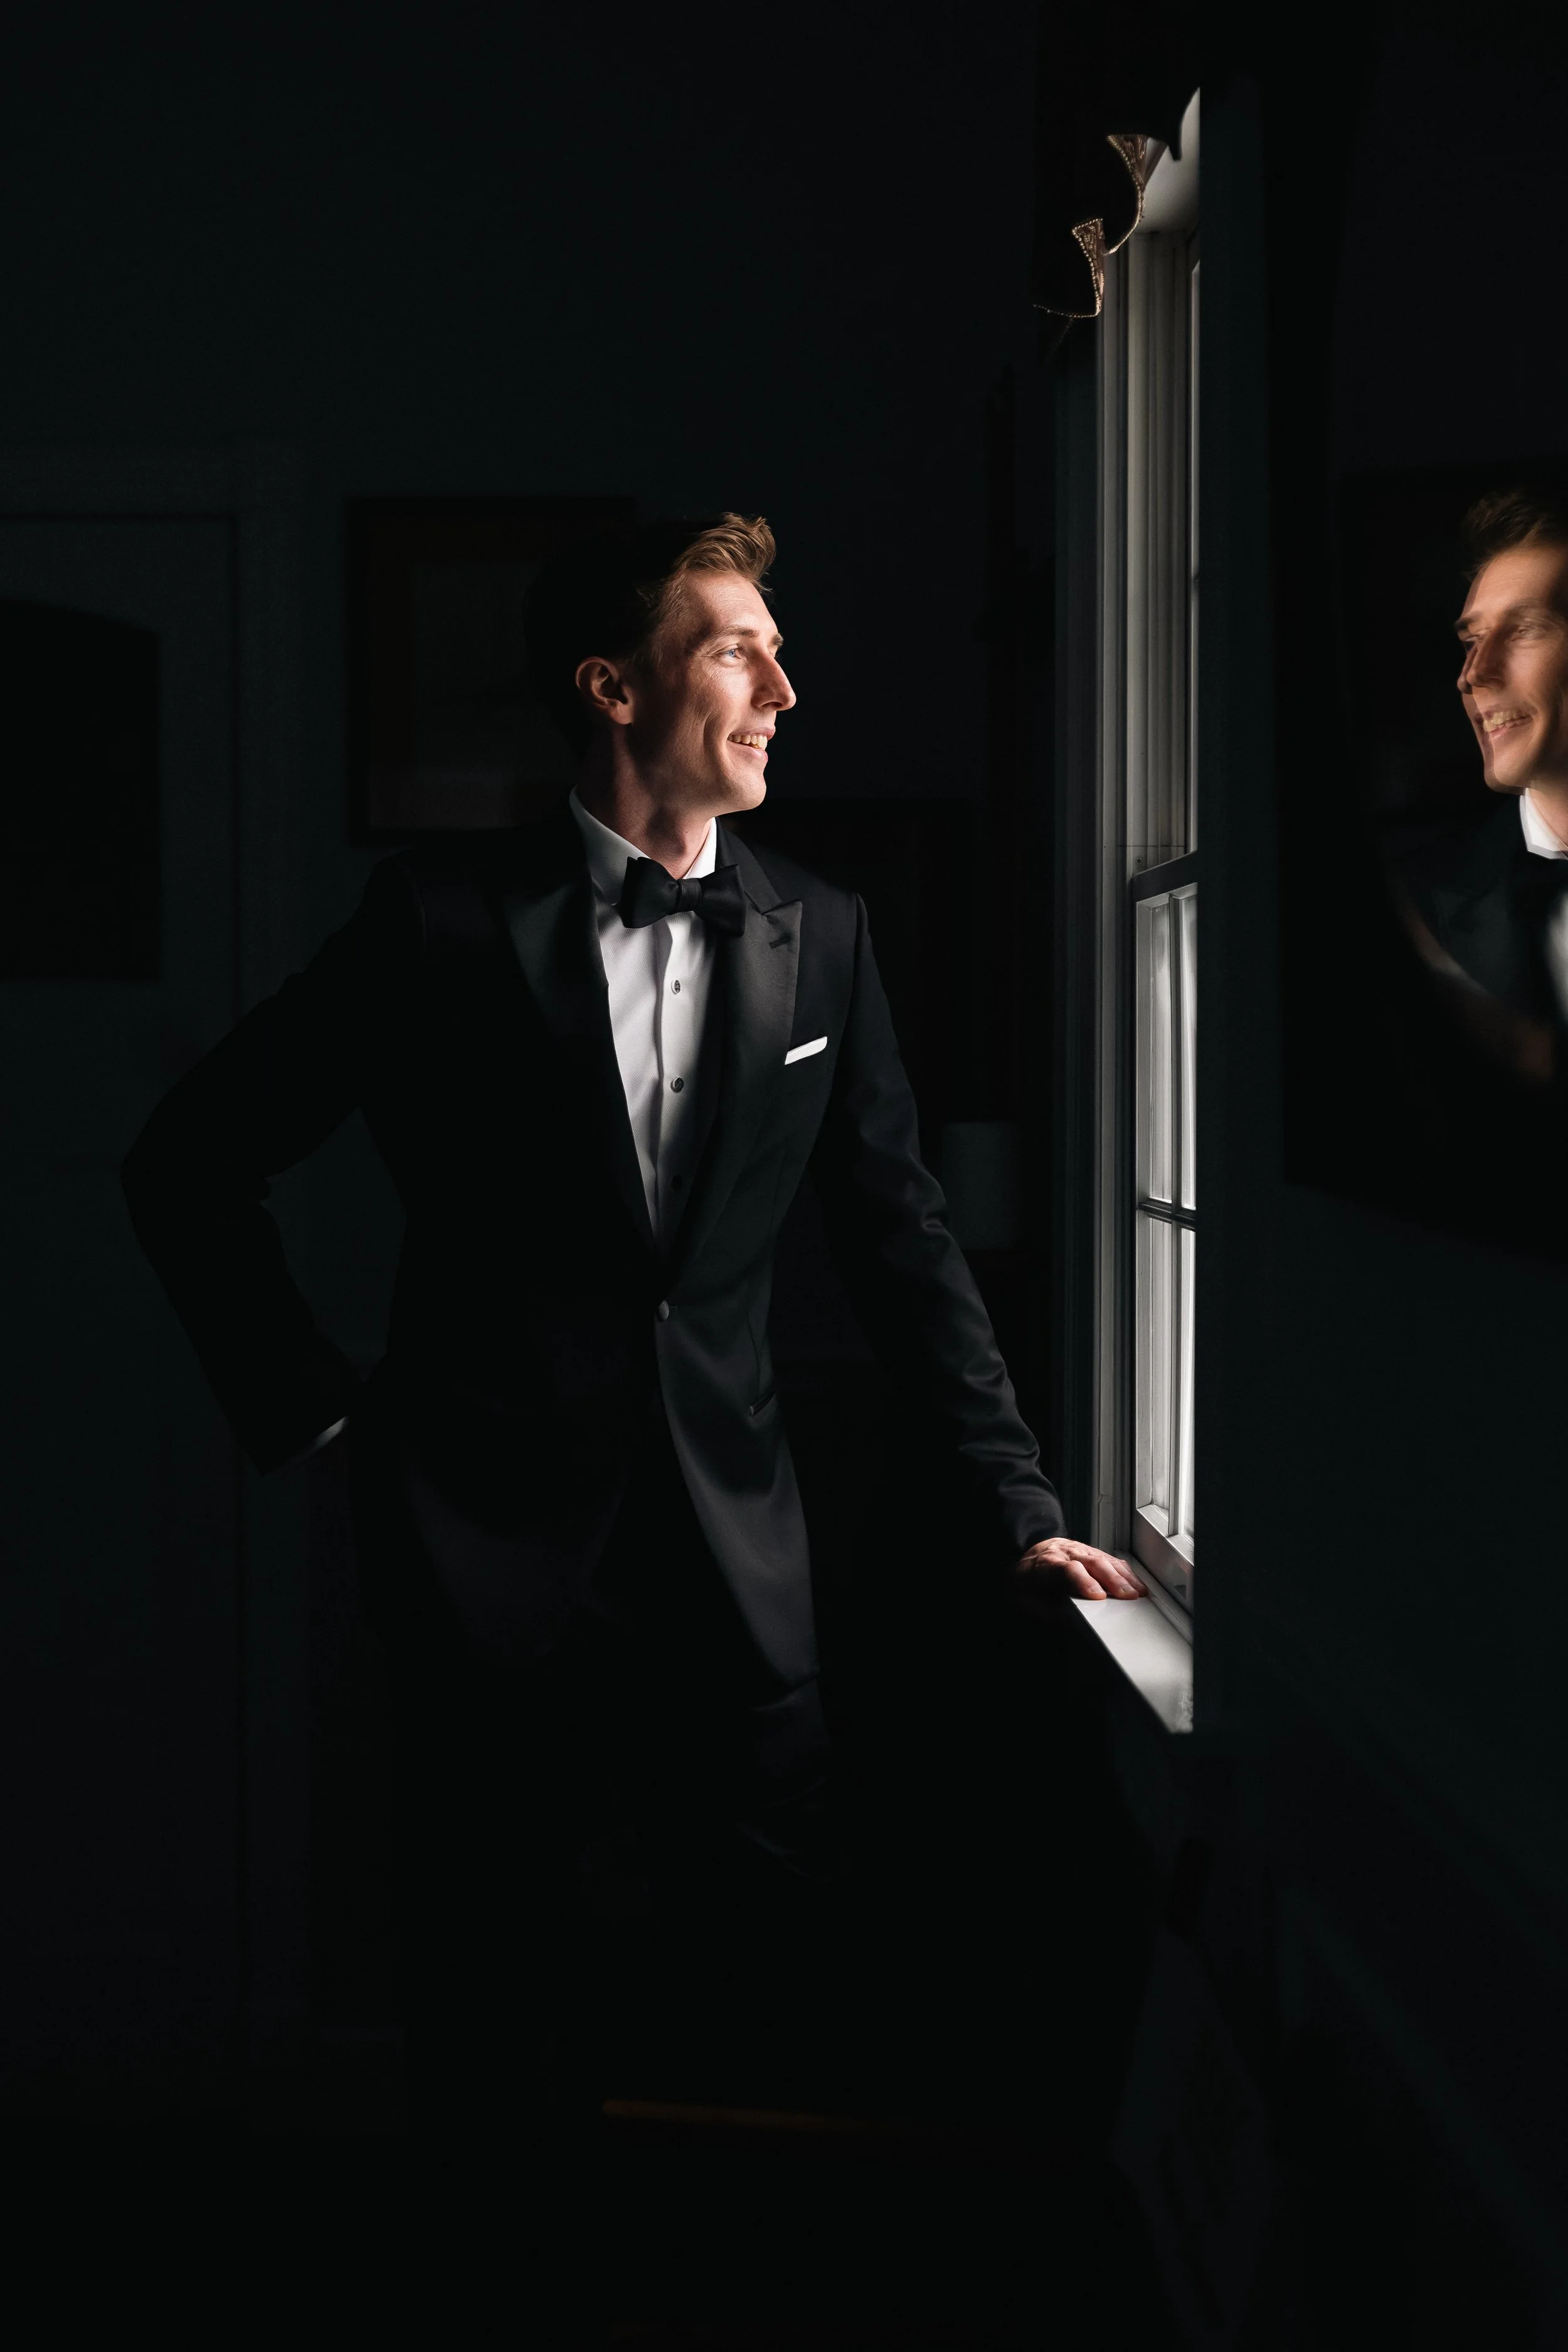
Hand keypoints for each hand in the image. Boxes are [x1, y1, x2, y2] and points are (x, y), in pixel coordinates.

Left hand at [1012, 1536, 1146, 1610]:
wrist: (1019, 1562)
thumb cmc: (1024, 1585)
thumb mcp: (1026, 1603)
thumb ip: (1050, 1615)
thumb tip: (1074, 1627)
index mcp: (1045, 1565)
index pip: (1068, 1569)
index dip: (1084, 1581)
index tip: (1099, 1596)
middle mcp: (1063, 1553)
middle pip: (1091, 1562)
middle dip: (1112, 1579)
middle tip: (1128, 1596)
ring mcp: (1076, 1549)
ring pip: (1103, 1558)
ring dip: (1123, 1575)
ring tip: (1137, 1591)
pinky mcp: (1087, 1551)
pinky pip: (1108, 1558)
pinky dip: (1123, 1570)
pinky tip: (1133, 1581)